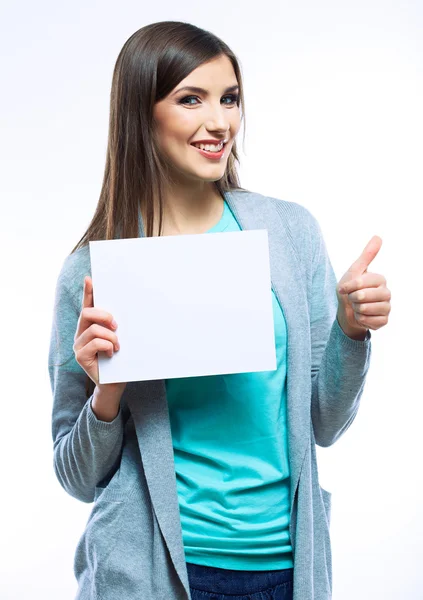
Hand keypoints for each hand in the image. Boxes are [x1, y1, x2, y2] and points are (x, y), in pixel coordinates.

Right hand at [73, 275, 126, 395]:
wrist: (115, 383)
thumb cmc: (119, 359)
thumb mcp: (120, 338)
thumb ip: (117, 326)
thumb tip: (124, 313)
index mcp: (90, 326)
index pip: (87, 305)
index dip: (88, 292)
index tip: (90, 279)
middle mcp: (81, 332)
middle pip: (87, 313)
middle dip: (104, 315)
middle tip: (117, 325)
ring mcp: (78, 344)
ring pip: (94, 329)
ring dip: (111, 337)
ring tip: (118, 347)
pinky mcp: (80, 356)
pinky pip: (95, 343)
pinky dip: (107, 346)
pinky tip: (112, 354)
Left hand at [336, 236, 390, 339]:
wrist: (347, 311)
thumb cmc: (350, 289)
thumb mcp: (354, 271)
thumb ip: (366, 256)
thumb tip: (378, 236)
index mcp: (380, 279)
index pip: (361, 283)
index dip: (349, 287)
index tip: (344, 289)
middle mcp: (387, 293)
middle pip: (363, 297)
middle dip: (352, 299)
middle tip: (353, 298)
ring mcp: (387, 307)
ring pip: (366, 310)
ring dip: (356, 309)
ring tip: (357, 307)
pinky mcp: (384, 321)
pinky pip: (369, 321)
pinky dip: (361, 320)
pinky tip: (362, 316)